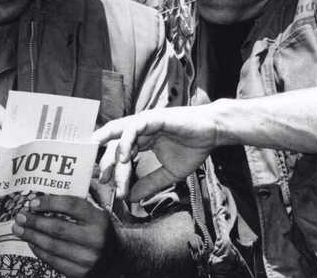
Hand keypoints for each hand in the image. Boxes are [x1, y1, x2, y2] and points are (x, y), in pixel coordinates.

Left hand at [12, 195, 111, 277]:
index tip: (33, 202)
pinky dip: (39, 250)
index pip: (72, 206)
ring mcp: (88, 258)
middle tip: (20, 216)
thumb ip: (78, 201)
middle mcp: (95, 239)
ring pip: (52, 246)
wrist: (116, 256)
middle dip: (35, 221)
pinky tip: (31, 242)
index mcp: (100, 219)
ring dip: (32, 236)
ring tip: (19, 229)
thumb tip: (47, 192)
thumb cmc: (100, 228)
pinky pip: (53, 261)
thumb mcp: (96, 212)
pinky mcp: (80, 273)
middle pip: (58, 228)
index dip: (50, 202)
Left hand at [92, 106, 219, 200]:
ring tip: (107, 173)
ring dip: (111, 155)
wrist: (212, 132)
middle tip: (104, 182)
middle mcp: (140, 130)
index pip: (120, 154)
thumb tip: (132, 198)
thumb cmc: (194, 148)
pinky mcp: (152, 118)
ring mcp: (145, 122)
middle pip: (115, 146)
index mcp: (142, 141)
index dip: (113, 171)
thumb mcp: (170, 173)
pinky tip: (124, 158)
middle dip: (107, 165)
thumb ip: (151, 183)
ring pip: (119, 136)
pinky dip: (125, 142)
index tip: (110, 188)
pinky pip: (132, 128)